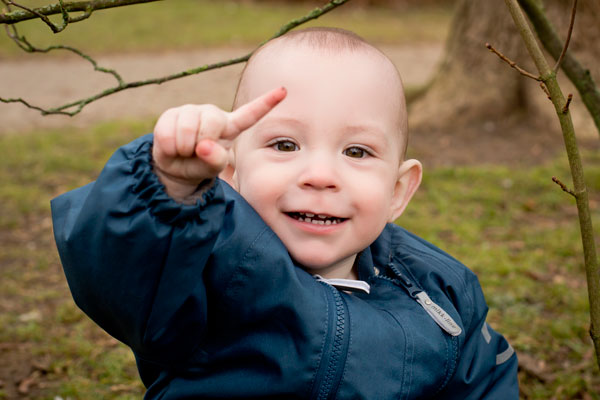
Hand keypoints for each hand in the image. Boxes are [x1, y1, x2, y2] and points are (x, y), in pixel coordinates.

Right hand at [152, 87, 285, 197]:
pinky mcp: (172, 113)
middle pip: (212, 123)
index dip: (266, 103)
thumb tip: (204, 146)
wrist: (175, 168)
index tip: (284, 91)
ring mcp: (193, 111)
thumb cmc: (200, 166)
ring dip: (184, 148)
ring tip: (185, 151)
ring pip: (189, 129)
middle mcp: (213, 115)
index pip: (251, 114)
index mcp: (231, 127)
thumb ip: (214, 160)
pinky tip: (173, 147)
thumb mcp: (212, 169)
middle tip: (198, 153)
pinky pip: (169, 131)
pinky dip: (170, 147)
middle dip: (202, 143)